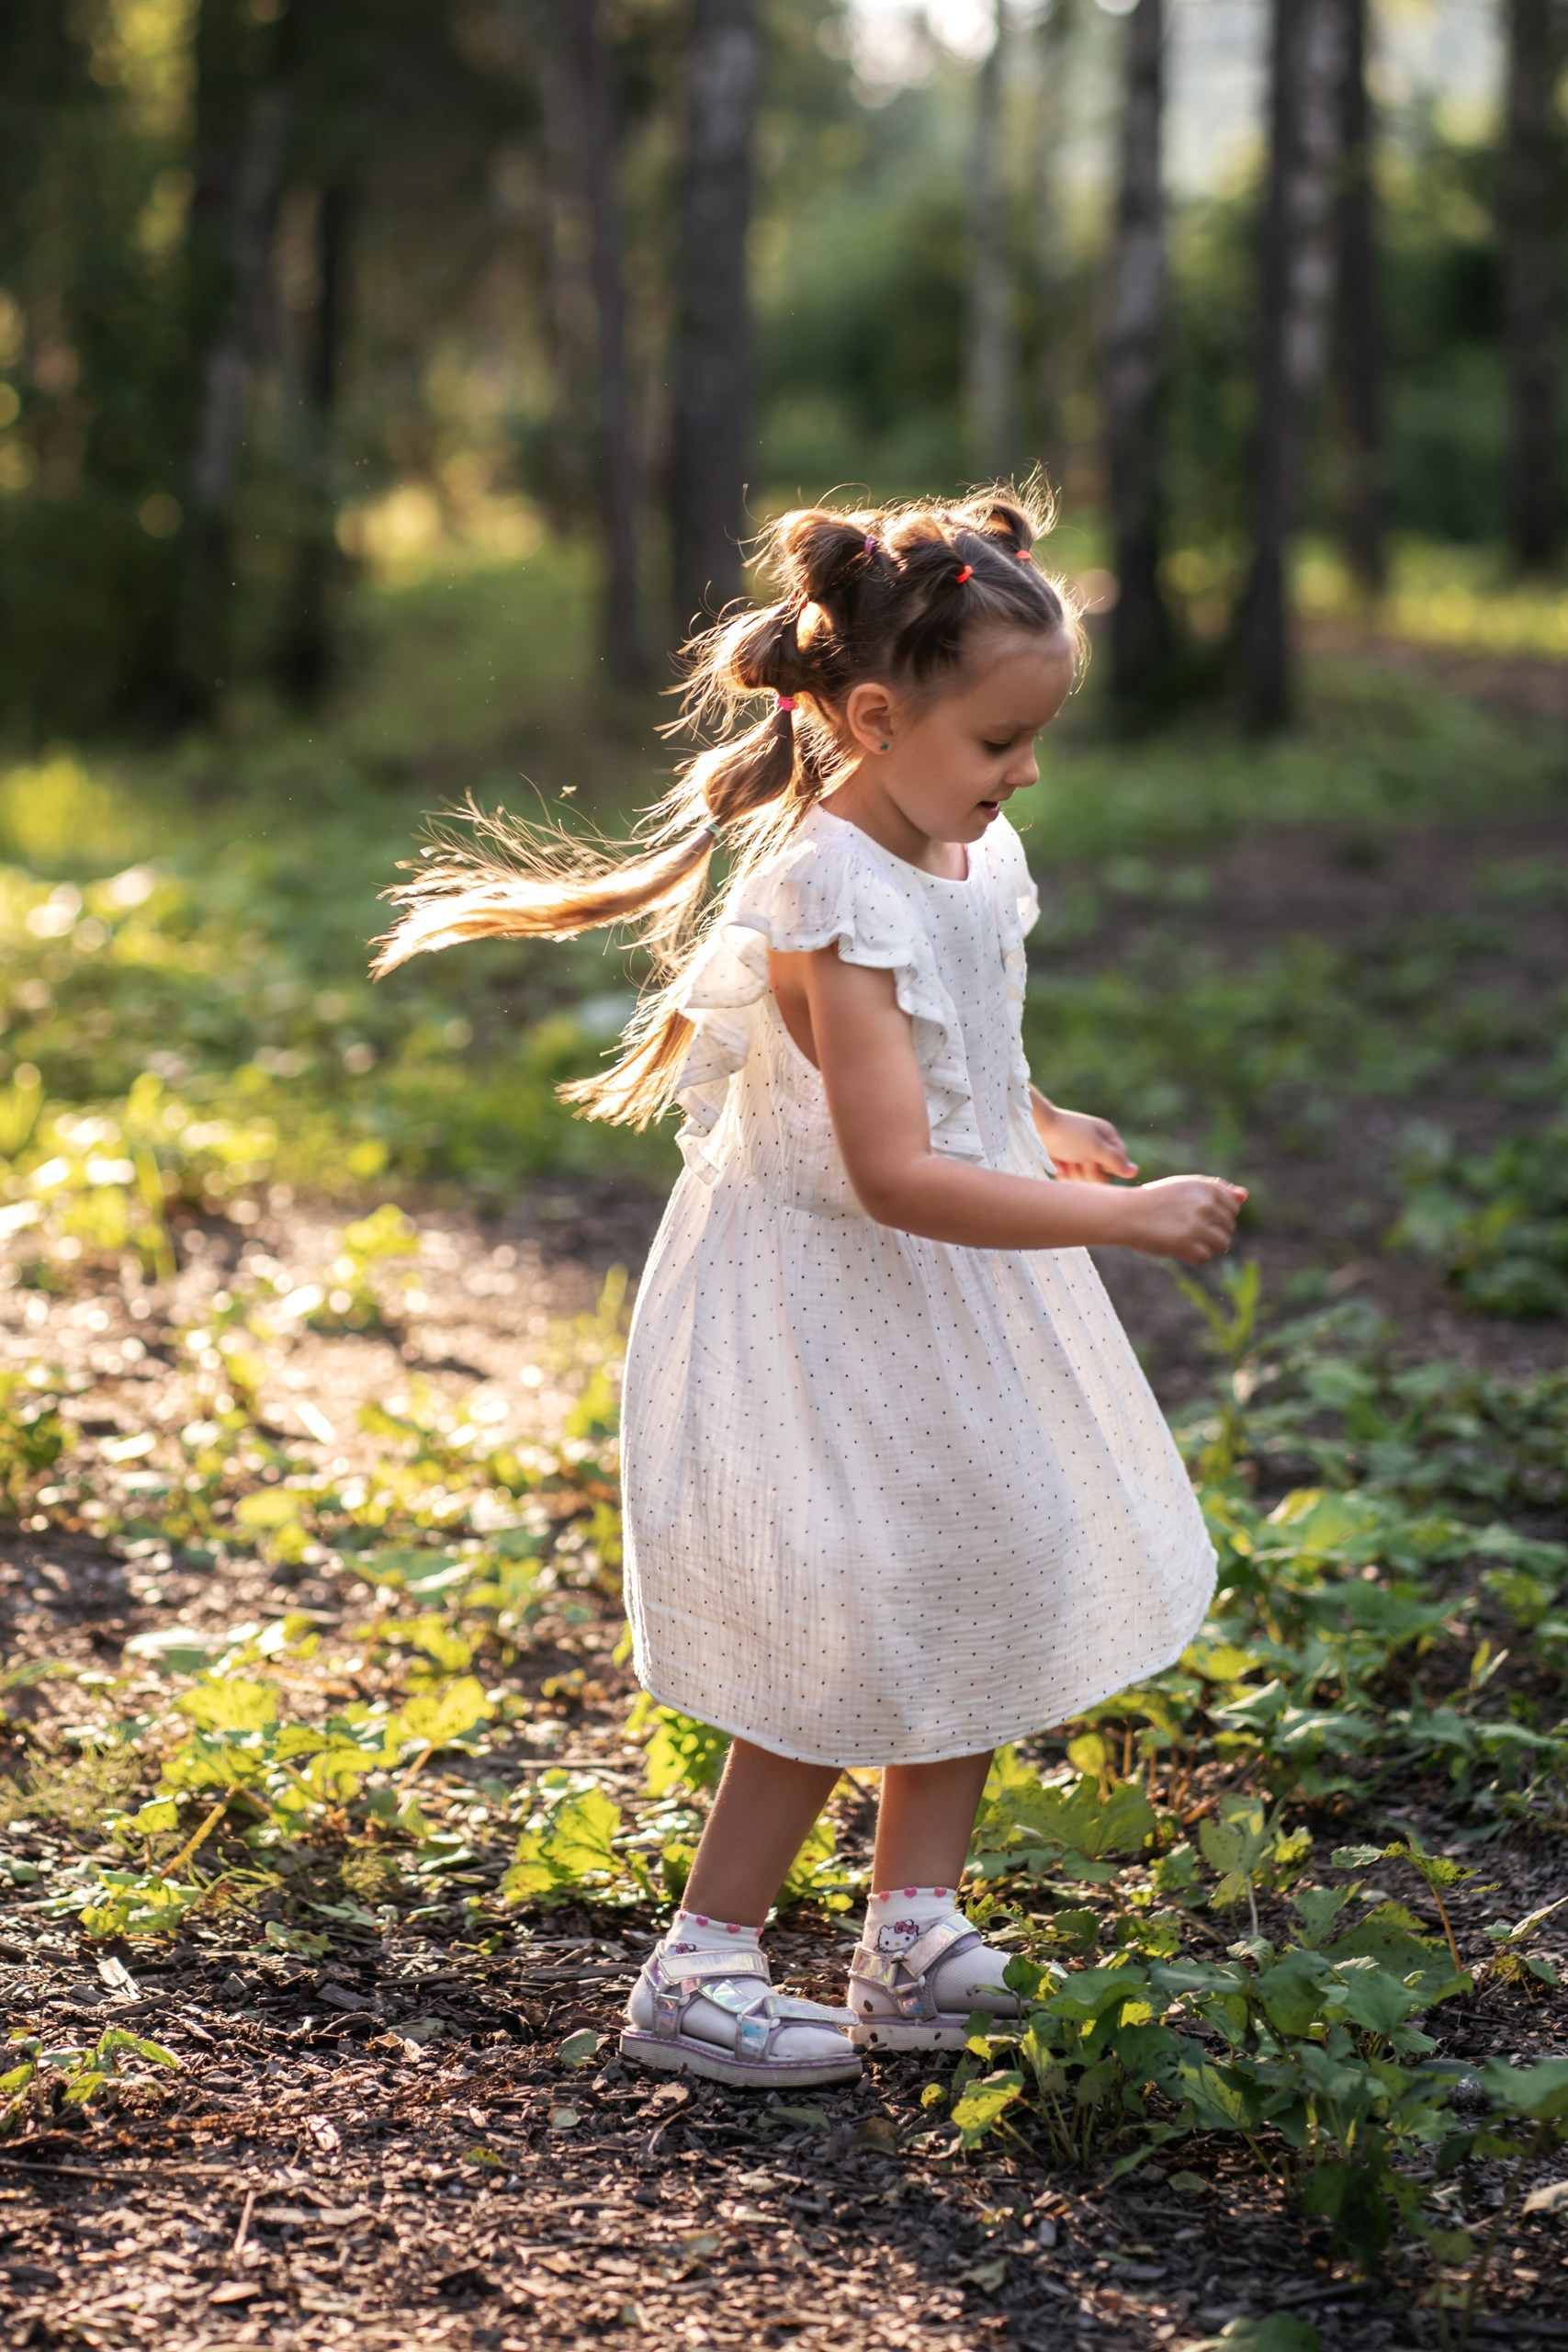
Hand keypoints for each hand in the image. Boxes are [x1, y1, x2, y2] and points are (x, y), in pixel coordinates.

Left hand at [1033, 1098, 1136, 1184]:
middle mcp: (1097, 1146)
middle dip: (1090, 1173)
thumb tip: (1134, 1172)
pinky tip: (1058, 1165)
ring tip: (1066, 1162)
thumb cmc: (1068, 1135)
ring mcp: (1081, 1155)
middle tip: (1080, 1162)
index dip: (1107, 1167)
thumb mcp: (1094, 1147)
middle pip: (1104, 1175)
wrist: (1036, 1129)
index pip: (1120, 1163)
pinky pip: (1072, 1179)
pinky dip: (1065, 1173)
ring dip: (1076, 1174)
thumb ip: (1115, 1161)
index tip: (1094, 1160)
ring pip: (1087, 1180)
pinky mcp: (1067, 1163)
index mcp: (1108, 1137)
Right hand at [1121, 1175, 1246, 1263]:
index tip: (1196, 1214)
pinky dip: (1192, 1256)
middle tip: (1186, 1228)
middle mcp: (1205, 1204)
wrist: (1124, 1212)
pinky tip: (1177, 1247)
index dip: (1217, 1215)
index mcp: (1206, 1187)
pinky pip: (1204, 1257)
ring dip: (1206, 1245)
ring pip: (1222, 1243)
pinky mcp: (1186, 1244)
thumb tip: (1245, 1195)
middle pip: (1229, 1227)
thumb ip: (1217, 1190)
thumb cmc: (1155, 1201)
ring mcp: (1196, 1225)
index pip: (1233, 1206)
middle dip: (1212, 1231)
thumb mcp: (1185, 1188)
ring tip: (1185, 1239)